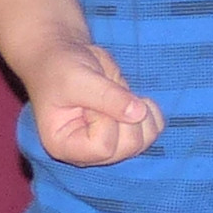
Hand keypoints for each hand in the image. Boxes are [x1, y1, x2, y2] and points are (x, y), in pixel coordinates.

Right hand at [22, 36, 162, 165]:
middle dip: (125, 115)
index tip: (91, 98)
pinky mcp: (123, 134)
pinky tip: (134, 98)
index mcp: (64, 146)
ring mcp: (108, 146)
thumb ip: (106, 97)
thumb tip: (139, 113)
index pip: (103, 147)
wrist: (63, 58)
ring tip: (118, 94)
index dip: (107, 119)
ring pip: (144, 141)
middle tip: (106, 93)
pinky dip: (151, 112)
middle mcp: (86, 153)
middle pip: (128, 147)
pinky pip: (153, 131)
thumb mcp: (78, 78)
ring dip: (140, 113)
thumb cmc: (60, 68)